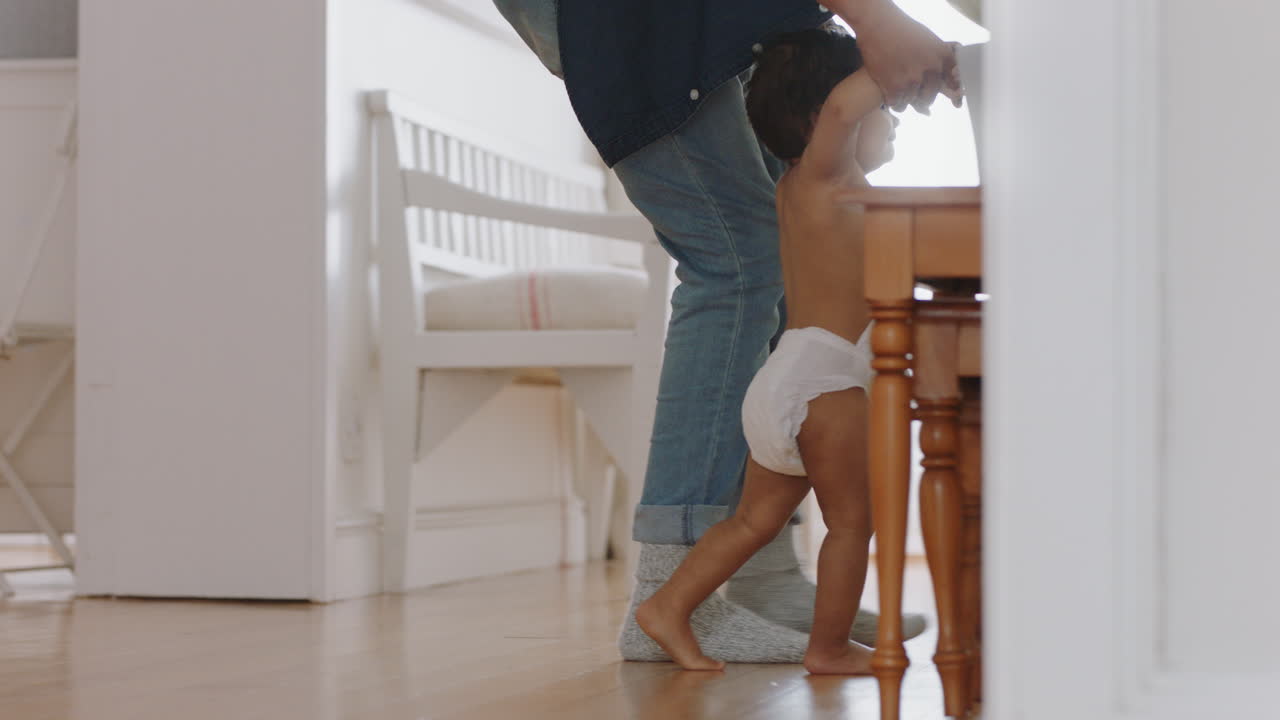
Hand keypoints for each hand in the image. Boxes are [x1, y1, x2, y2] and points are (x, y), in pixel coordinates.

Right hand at [844, 1, 961, 112]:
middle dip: (921, 97)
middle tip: (913, 92)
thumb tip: (948, 80)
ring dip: (905, 99)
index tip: (943, 95)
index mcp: (942, 56)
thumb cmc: (902, 30)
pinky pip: (898, 104)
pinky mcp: (894, 87)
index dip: (948, 92)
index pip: (952, 82)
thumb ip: (939, 59)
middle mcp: (931, 69)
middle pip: (929, 96)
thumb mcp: (929, 40)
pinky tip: (889, 93)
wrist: (877, 25)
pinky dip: (893, 101)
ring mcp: (912, 80)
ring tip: (897, 88)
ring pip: (912, 102)